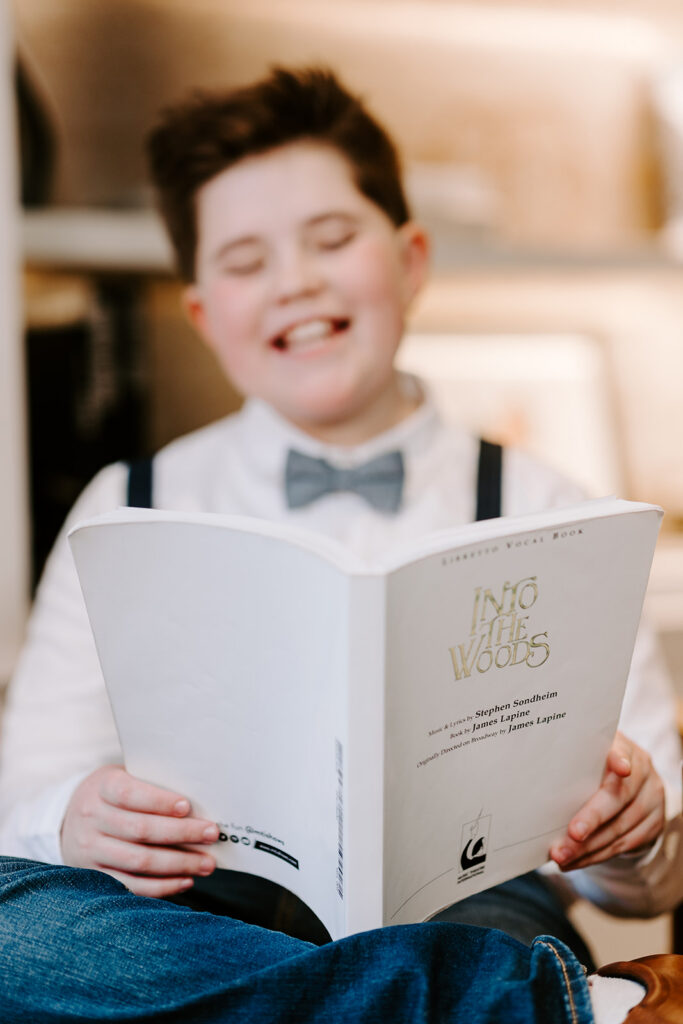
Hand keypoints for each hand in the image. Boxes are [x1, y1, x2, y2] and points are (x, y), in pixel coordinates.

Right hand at [61, 765, 219, 896]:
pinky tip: (186, 880)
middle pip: (140, 829)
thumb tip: (198, 802)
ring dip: (178, 864)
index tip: (187, 806)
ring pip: (139, 861)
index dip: (159, 801)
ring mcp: (90, 850)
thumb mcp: (125, 776)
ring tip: (207, 863)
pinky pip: (131, 886)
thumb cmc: (114, 793)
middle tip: (212, 835)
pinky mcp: (95, 875)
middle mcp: (92, 818)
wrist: (69, 818)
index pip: (131, 793)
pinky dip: (162, 886)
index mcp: (102, 787)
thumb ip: (152, 784)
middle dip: (181, 833)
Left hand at [549, 731, 664, 871]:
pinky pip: (623, 846)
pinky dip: (596, 856)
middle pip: (619, 798)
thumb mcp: (590, 756)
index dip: (620, 760)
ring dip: (588, 847)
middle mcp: (643, 774)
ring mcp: (651, 801)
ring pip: (620, 829)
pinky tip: (575, 861)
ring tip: (562, 856)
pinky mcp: (652, 826)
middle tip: (572, 835)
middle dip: (593, 819)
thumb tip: (537, 774)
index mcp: (625, 750)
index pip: (623, 752)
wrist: (634, 783)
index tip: (621, 769)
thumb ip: (574, 762)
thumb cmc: (597, 766)